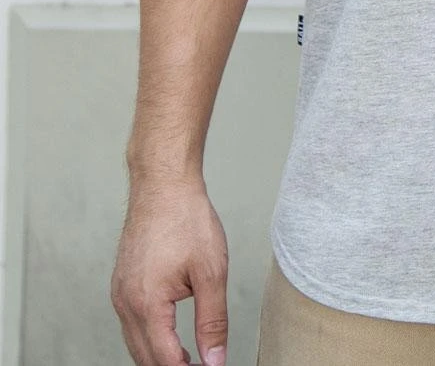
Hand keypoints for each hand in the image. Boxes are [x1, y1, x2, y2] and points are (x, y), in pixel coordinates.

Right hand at [110, 175, 229, 365]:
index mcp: (147, 304)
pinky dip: (148, 336)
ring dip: (158, 356)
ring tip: (188, 360)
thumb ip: (213, 320)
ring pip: (135, 342)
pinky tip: (167, 335)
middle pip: (144, 357)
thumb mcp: (211, 271)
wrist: (163, 185)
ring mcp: (119, 293)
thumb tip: (215, 359)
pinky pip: (131, 323)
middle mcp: (126, 303)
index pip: (164, 360)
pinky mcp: (121, 284)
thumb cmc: (187, 219)